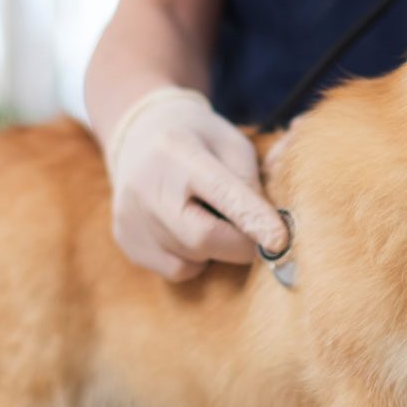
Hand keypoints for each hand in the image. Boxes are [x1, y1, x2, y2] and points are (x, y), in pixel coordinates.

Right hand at [104, 86, 288, 280]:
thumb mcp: (232, 144)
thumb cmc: (199, 139)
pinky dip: (194, 259)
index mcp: (179, 151)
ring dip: (216, 250)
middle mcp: (147, 185)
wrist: (141, 136)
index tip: (280, 240)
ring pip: (190, 259)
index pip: (221, 192)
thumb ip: (250, 183)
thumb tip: (270, 231)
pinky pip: (175, 270)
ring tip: (211, 218)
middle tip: (259, 238)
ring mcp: (131, 215)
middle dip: (241, 245)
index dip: (253, 219)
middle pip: (202, 237)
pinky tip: (188, 229)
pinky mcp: (125, 239)